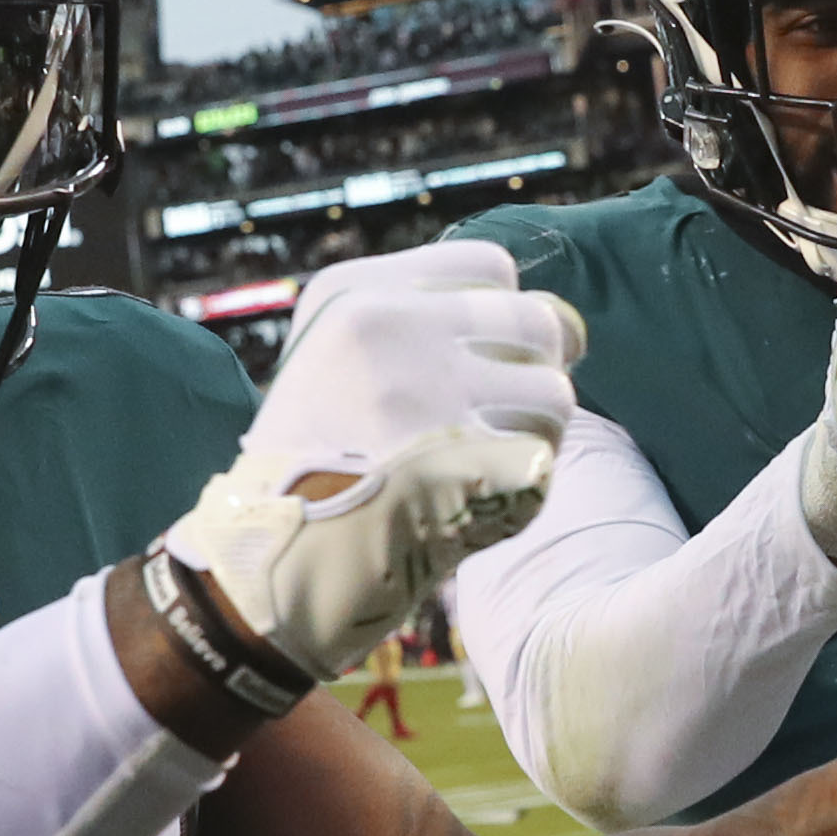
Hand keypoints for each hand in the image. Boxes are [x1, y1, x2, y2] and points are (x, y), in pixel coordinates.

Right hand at [162, 240, 581, 689]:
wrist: (266, 568)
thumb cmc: (311, 465)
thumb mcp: (331, 359)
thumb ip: (429, 323)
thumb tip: (571, 327)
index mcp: (353, 294)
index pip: (490, 267)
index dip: (499, 318)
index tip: (473, 362)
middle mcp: (391, 330)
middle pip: (536, 321)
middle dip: (529, 373)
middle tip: (490, 421)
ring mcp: (432, 397)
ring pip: (554, 394)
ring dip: (532, 436)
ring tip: (477, 466)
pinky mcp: (469, 464)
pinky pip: (546, 461)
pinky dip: (522, 489)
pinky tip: (471, 504)